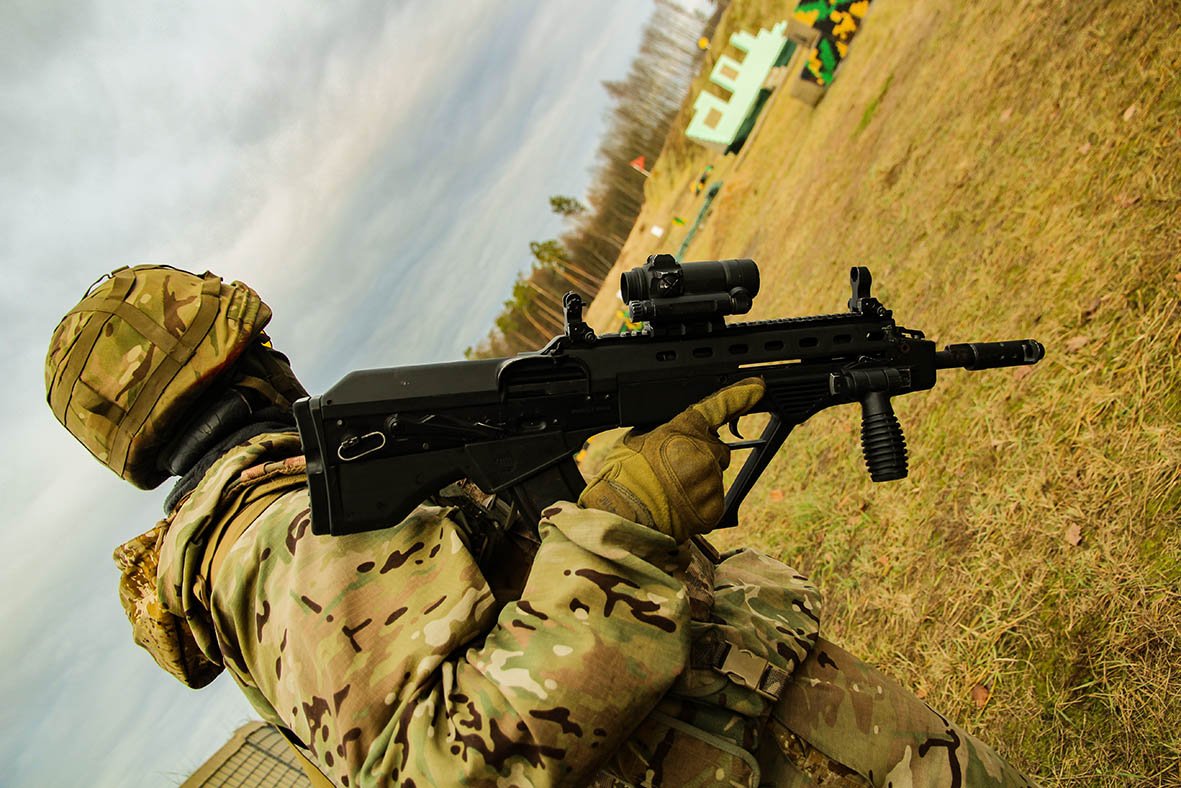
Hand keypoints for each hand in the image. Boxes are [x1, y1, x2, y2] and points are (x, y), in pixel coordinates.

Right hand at [578, 378, 764, 541]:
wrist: (623, 517)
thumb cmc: (623, 479)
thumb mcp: (636, 440)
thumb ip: (665, 433)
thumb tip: (673, 436)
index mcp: (684, 430)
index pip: (719, 406)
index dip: (740, 394)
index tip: (756, 388)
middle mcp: (703, 453)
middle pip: (716, 450)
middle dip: (700, 458)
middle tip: (671, 472)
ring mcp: (711, 481)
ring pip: (713, 478)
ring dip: (696, 484)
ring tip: (668, 492)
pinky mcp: (714, 507)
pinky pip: (711, 501)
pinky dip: (698, 505)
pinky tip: (676, 507)